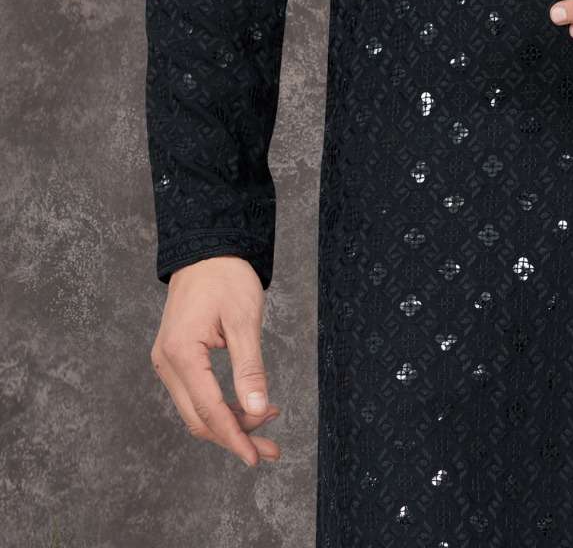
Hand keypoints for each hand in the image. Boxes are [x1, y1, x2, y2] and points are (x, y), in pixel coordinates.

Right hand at [150, 255, 280, 467]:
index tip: (256, 457)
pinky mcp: (175, 359)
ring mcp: (167, 362)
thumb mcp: (244, 320)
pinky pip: (196, 394)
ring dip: (230, 423)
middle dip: (235, 435)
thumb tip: (258, 410)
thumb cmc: (226, 277)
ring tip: (267, 425)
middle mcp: (167, 363)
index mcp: (181, 353)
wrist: (207, 249)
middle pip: (200, 418)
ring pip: (197, 410)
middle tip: (271, 448)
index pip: (209, 410)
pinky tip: (248, 405)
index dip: (234, 436)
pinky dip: (221, 405)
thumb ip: (250, 369)